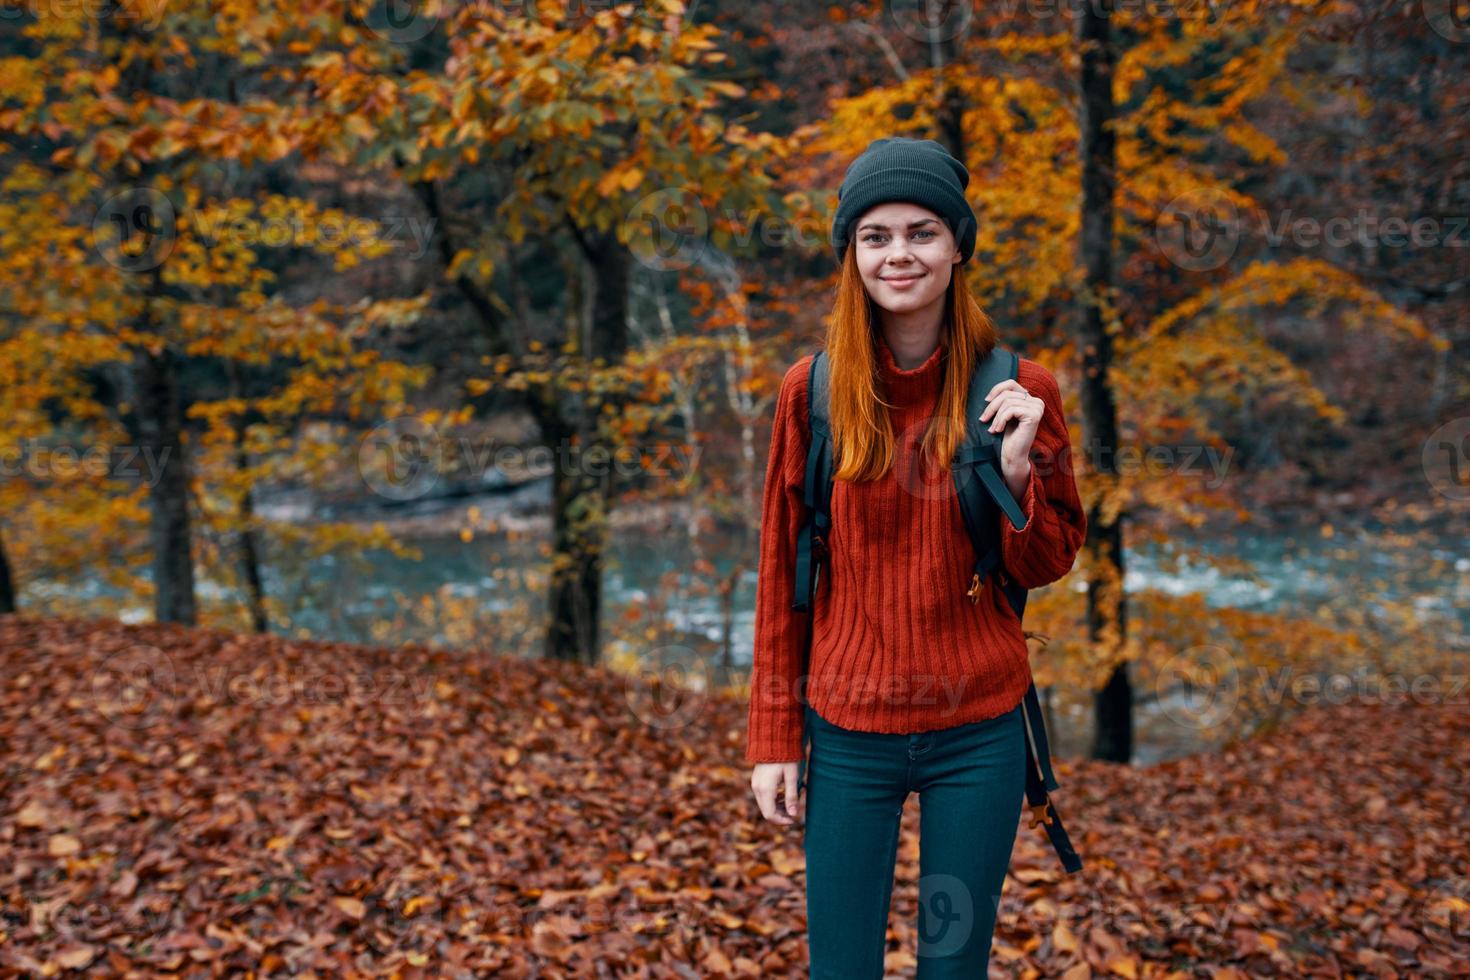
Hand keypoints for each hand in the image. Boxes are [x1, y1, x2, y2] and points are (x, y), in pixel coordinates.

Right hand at [750, 762, 802, 824]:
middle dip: (780, 815)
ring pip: (764, 804)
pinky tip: (784, 794)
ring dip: (777, 807)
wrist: (774, 740)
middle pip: (766, 811)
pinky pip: (763, 796)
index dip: (782, 821)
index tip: (794, 819)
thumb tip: (793, 815)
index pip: (770, 815)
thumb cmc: (786, 757)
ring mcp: (755, 784)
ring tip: (792, 801)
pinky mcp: (756, 780)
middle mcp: (757, 788)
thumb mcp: (792, 777)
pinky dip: (773, 799)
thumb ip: (792, 796)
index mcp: (766, 789)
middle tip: (795, 812)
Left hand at [980, 378, 1040, 497]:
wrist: (1013, 456)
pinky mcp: (1034, 415)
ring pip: (1007, 402)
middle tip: (983, 419)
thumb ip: (1003, 401)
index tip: (985, 401)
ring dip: (996, 416)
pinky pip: (1011, 410)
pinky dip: (1001, 420)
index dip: (996, 389)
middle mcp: (1037, 401)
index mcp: (1031, 399)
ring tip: (992, 429)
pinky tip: (998, 430)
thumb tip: (990, 394)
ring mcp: (1037, 408)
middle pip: (1007, 393)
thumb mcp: (1004, 414)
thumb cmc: (1007, 436)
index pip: (1011, 384)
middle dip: (992, 407)